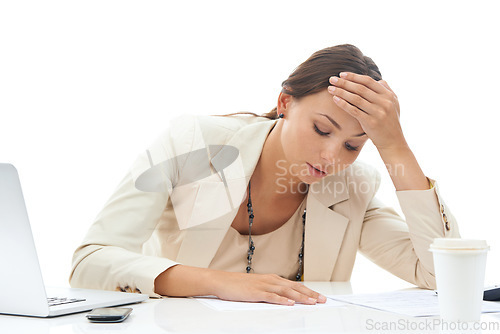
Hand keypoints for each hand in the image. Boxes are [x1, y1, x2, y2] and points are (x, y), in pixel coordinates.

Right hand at [212, 271, 326, 305]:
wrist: (222, 280)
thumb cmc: (239, 285)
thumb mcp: (259, 286)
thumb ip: (272, 291)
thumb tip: (287, 299)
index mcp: (273, 279)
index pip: (295, 285)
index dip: (309, 291)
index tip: (319, 297)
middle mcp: (271, 280)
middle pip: (295, 287)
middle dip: (310, 294)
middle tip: (322, 300)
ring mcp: (263, 286)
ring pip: (286, 291)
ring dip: (300, 297)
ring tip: (311, 302)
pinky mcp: (255, 292)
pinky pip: (271, 296)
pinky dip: (281, 300)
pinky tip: (289, 303)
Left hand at [328, 72, 406, 150]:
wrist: (393, 142)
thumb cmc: (390, 122)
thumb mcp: (394, 104)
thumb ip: (387, 91)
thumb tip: (379, 80)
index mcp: (389, 95)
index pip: (369, 81)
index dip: (354, 76)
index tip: (342, 74)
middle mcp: (384, 102)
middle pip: (360, 88)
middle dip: (344, 82)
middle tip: (331, 79)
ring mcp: (378, 112)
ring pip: (356, 98)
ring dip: (341, 92)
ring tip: (330, 88)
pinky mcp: (371, 122)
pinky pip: (354, 110)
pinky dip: (343, 104)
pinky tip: (335, 99)